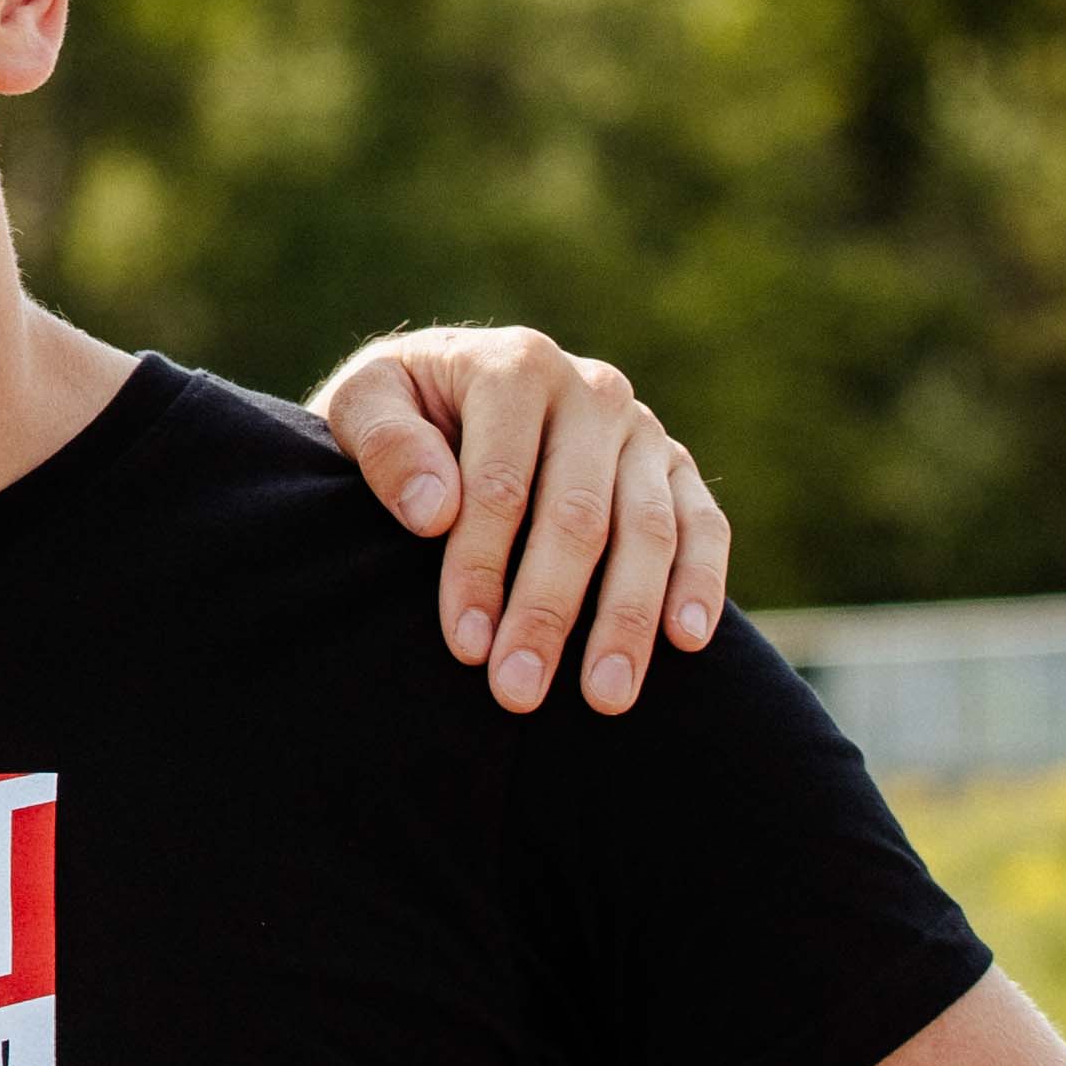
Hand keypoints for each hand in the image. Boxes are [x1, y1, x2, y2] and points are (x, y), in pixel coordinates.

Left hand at [307, 326, 730, 714]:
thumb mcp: (363, 405)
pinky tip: (687, 640)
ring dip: (627, 619)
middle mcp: (590, 391)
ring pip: (647, 530)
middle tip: (518, 692)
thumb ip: (384, 444)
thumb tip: (432, 512)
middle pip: (578, 516)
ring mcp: (641, 430)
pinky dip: (701, 581)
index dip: (481, 568)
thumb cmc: (402, 416)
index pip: (501, 484)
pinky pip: (703, 525)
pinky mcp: (676, 467)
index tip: (466, 645)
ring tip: (604, 697)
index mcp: (514, 368)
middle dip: (547, 612)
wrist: (451, 395)